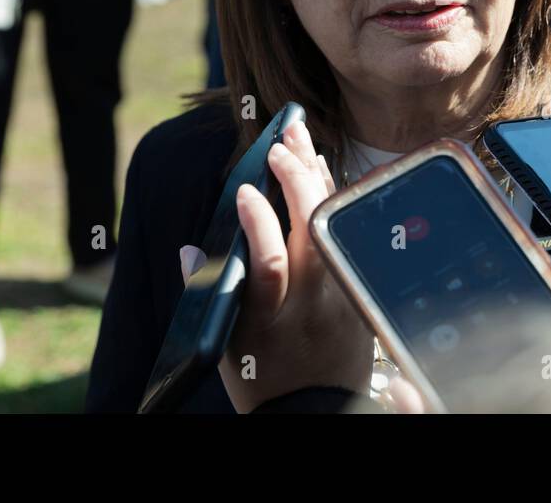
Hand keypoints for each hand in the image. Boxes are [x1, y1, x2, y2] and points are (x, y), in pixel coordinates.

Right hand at [180, 120, 372, 411]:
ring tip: (299, 137)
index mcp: (271, 319)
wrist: (315, 413)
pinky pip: (346, 232)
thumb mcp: (227, 346)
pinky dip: (332, 197)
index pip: (269, 263)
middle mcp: (312, 303)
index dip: (258, 223)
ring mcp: (340, 295)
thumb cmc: (263, 378)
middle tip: (277, 145)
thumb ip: (210, 296)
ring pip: (333, 224)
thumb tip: (191, 250)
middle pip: (310, 231)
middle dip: (295, 180)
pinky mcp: (358, 290)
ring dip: (317, 176)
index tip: (244, 190)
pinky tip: (322, 169)